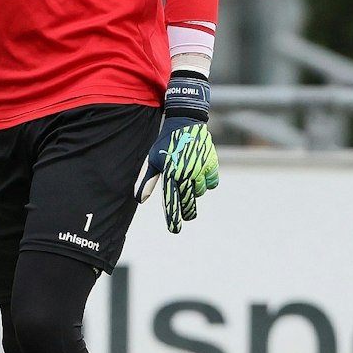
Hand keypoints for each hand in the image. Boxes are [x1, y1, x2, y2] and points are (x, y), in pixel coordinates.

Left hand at [133, 71, 218, 232]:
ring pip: (200, 191)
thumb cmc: (165, 142)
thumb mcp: (154, 159)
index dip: (173, 218)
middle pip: (188, 202)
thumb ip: (147, 181)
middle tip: (187, 217)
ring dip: (195, 191)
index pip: (171, 201)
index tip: (175, 230)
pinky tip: (201, 176)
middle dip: (187, 212)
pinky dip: (207, 182)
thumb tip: (141, 200)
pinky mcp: (211, 163)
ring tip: (190, 181)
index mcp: (170, 172)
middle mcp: (186, 172)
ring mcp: (200, 168)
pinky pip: (211, 182)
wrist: (185, 122)